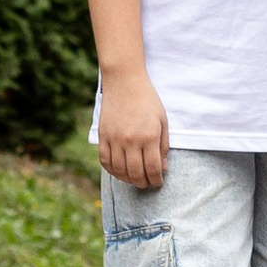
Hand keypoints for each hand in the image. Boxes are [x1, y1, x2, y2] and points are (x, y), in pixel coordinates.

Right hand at [99, 66, 169, 191]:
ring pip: (119, 170)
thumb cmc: (147, 100)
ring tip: (134, 179)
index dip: (156, 180)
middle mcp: (131, 140)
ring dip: (128, 179)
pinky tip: (119, 171)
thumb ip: (163, 146)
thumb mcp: (162, 121)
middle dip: (143, 183)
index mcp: (149, 136)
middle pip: (136, 174)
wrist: (124, 82)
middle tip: (147, 184)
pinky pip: (105, 161)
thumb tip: (163, 168)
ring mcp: (114, 139)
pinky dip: (112, 170)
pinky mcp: (103, 136)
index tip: (158, 182)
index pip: (152, 169)